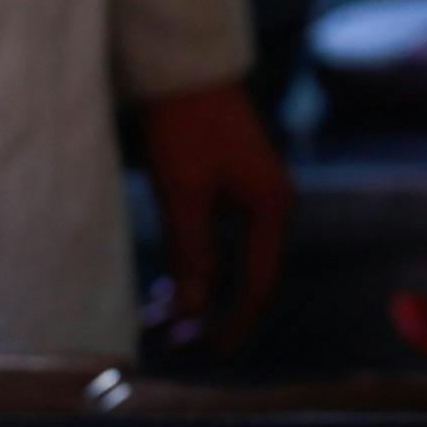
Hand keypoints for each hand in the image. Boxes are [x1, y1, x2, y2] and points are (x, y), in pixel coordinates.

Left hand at [140, 83, 291, 354]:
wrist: (181, 72)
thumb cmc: (183, 128)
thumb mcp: (184, 194)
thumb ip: (192, 253)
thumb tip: (196, 310)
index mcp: (269, 208)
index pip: (258, 283)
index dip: (234, 323)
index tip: (209, 355)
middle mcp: (266, 207)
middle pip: (244, 278)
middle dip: (209, 314)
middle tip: (174, 346)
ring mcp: (246, 199)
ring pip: (224, 263)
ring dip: (194, 293)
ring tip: (156, 321)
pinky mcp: (224, 192)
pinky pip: (213, 244)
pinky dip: (190, 268)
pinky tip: (163, 290)